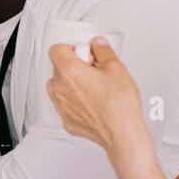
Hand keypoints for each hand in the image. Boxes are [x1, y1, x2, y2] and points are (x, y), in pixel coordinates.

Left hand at [45, 38, 146, 155]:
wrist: (121, 133)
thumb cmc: (119, 105)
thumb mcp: (116, 69)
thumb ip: (104, 52)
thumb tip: (98, 45)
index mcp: (69, 71)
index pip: (56, 50)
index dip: (70, 49)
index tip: (83, 53)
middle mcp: (59, 88)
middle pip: (58, 69)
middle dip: (74, 66)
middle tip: (93, 70)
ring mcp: (61, 106)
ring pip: (59, 87)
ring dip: (71, 84)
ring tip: (92, 88)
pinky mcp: (66, 120)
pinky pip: (65, 105)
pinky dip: (74, 102)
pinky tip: (92, 103)